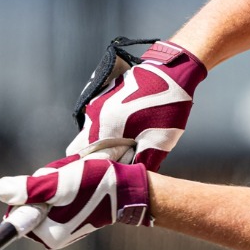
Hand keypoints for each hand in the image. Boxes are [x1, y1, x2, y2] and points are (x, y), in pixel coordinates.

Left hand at [0, 156, 149, 249]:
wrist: (127, 187)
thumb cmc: (96, 185)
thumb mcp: (60, 184)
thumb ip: (29, 189)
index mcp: (47, 234)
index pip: (19, 207)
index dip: (31, 187)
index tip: (54, 181)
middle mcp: (53, 235)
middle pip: (30, 201)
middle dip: (43, 184)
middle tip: (67, 177)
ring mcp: (62, 227)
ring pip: (43, 196)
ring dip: (54, 181)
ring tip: (76, 178)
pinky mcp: (70, 217)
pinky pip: (56, 197)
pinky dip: (63, 185)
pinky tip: (80, 181)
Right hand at [69, 40, 206, 169]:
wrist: (172, 70)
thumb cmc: (166, 107)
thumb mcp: (158, 143)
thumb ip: (139, 164)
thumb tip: (129, 179)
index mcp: (102, 128)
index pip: (77, 156)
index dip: (86, 169)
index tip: (101, 176)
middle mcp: (94, 115)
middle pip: (81, 145)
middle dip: (94, 157)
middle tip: (116, 164)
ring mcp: (98, 103)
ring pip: (90, 131)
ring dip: (103, 142)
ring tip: (127, 146)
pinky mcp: (106, 95)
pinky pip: (99, 119)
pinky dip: (108, 128)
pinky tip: (130, 129)